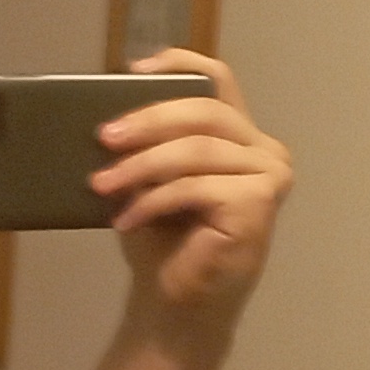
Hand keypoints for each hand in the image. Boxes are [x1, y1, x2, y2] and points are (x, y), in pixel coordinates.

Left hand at [90, 49, 293, 324]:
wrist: (178, 305)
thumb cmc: (165, 242)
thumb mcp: (149, 179)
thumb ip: (148, 143)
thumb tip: (109, 114)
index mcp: (240, 136)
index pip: (219, 80)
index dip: (180, 64)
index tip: (133, 70)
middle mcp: (263, 149)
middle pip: (205, 110)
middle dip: (148, 120)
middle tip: (103, 137)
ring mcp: (268, 175)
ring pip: (196, 149)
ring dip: (140, 167)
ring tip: (101, 186)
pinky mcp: (260, 203)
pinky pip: (195, 186)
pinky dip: (152, 201)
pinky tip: (125, 221)